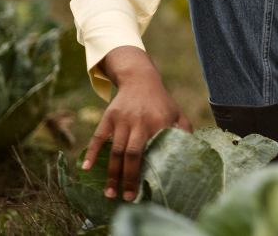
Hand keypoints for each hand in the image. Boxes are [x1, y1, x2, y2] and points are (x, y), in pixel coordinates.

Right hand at [82, 46, 191, 200]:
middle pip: (132, 154)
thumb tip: (191, 156)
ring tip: (110, 193)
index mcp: (159, 122)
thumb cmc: (161, 102)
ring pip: (115, 150)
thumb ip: (184, 132)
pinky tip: (87, 169)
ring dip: (112, 173)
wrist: (140, 79)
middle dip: (129, 178)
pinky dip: (91, 153)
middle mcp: (140, 121)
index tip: (150, 189)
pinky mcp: (108, 117)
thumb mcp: (177, 113)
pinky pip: (98, 137)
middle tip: (127, 198)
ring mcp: (122, 119)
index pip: (155, 150)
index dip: (152, 170)